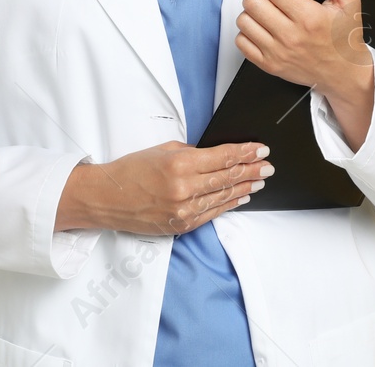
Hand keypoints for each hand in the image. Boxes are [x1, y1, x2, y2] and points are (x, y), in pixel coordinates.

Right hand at [55, 140, 270, 235]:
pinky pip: (212, 213)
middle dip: (252, 170)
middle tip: (269, 166)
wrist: (105, 199)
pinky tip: (241, 197)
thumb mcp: (163, 150)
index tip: (262, 149)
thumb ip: (193, 153)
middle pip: (228, 178)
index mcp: (180, 164)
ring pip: (223, 197)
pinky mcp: (180, 225)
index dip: (246, 153)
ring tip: (260, 180)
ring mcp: (183, 210)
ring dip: (245, 188)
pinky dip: (229, 204)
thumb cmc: (131, 170)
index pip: (223, 157)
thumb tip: (218, 156)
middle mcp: (184, 188)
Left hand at [237, 0, 374, 150]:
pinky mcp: (268, 64)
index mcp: (309, 18)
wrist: (343, 74)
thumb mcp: (349, 4)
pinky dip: (248, 31)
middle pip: (253, 2)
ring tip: (269, 11)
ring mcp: (276, 52)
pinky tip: (264, 28)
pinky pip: (242, 42)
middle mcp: (290, 36)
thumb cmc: (344, 39)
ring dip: (254, 11)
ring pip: (244, 20)